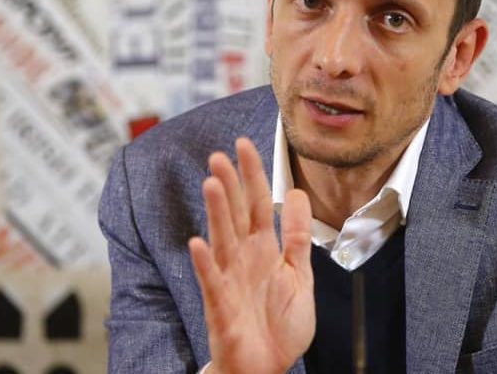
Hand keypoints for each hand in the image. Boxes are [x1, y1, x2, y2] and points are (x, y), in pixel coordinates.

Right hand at [189, 138, 314, 373]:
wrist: (268, 369)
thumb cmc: (279, 326)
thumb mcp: (300, 275)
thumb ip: (298, 237)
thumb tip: (297, 194)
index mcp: (264, 249)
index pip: (258, 204)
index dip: (253, 175)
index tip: (245, 144)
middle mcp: (243, 258)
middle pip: (236, 215)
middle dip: (230, 185)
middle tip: (219, 155)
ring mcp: (229, 280)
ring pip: (221, 239)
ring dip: (217, 212)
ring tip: (211, 184)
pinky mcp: (220, 306)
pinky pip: (211, 282)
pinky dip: (204, 263)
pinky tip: (197, 243)